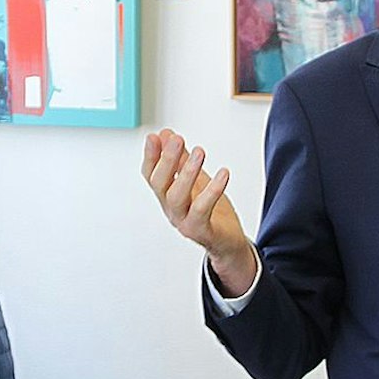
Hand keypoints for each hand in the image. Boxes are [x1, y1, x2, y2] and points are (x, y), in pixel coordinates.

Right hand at [141, 129, 255, 291]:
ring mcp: (184, 221)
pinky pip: (203, 209)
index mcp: (167, 195)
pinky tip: (223, 174)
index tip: (154, 136)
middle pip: (160, 184)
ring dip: (187, 173)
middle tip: (176, 139)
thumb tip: (167, 135)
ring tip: (199, 152)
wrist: (228, 242)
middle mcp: (171, 209)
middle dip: (167, 160)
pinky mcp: (201, 230)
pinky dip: (213, 190)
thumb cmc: (211, 212)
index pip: (151, 175)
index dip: (150, 156)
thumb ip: (181, 160)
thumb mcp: (196, 180)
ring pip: (177, 197)